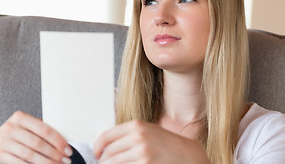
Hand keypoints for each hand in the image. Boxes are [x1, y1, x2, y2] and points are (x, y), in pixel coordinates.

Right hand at [0, 111, 72, 163]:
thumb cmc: (19, 134)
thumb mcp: (28, 127)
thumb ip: (42, 130)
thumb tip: (64, 142)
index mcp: (20, 117)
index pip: (44, 130)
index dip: (58, 141)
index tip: (68, 150)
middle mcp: (9, 128)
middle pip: (38, 143)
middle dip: (54, 154)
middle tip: (66, 160)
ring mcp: (2, 142)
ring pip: (30, 155)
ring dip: (47, 162)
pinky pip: (20, 163)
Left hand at [93, 120, 209, 163]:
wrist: (188, 155)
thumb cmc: (167, 144)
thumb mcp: (148, 131)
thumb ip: (128, 134)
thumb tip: (106, 145)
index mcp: (136, 126)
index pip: (106, 136)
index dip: (97, 147)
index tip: (96, 153)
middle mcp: (138, 138)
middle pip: (108, 154)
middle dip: (103, 161)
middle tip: (103, 163)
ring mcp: (142, 154)